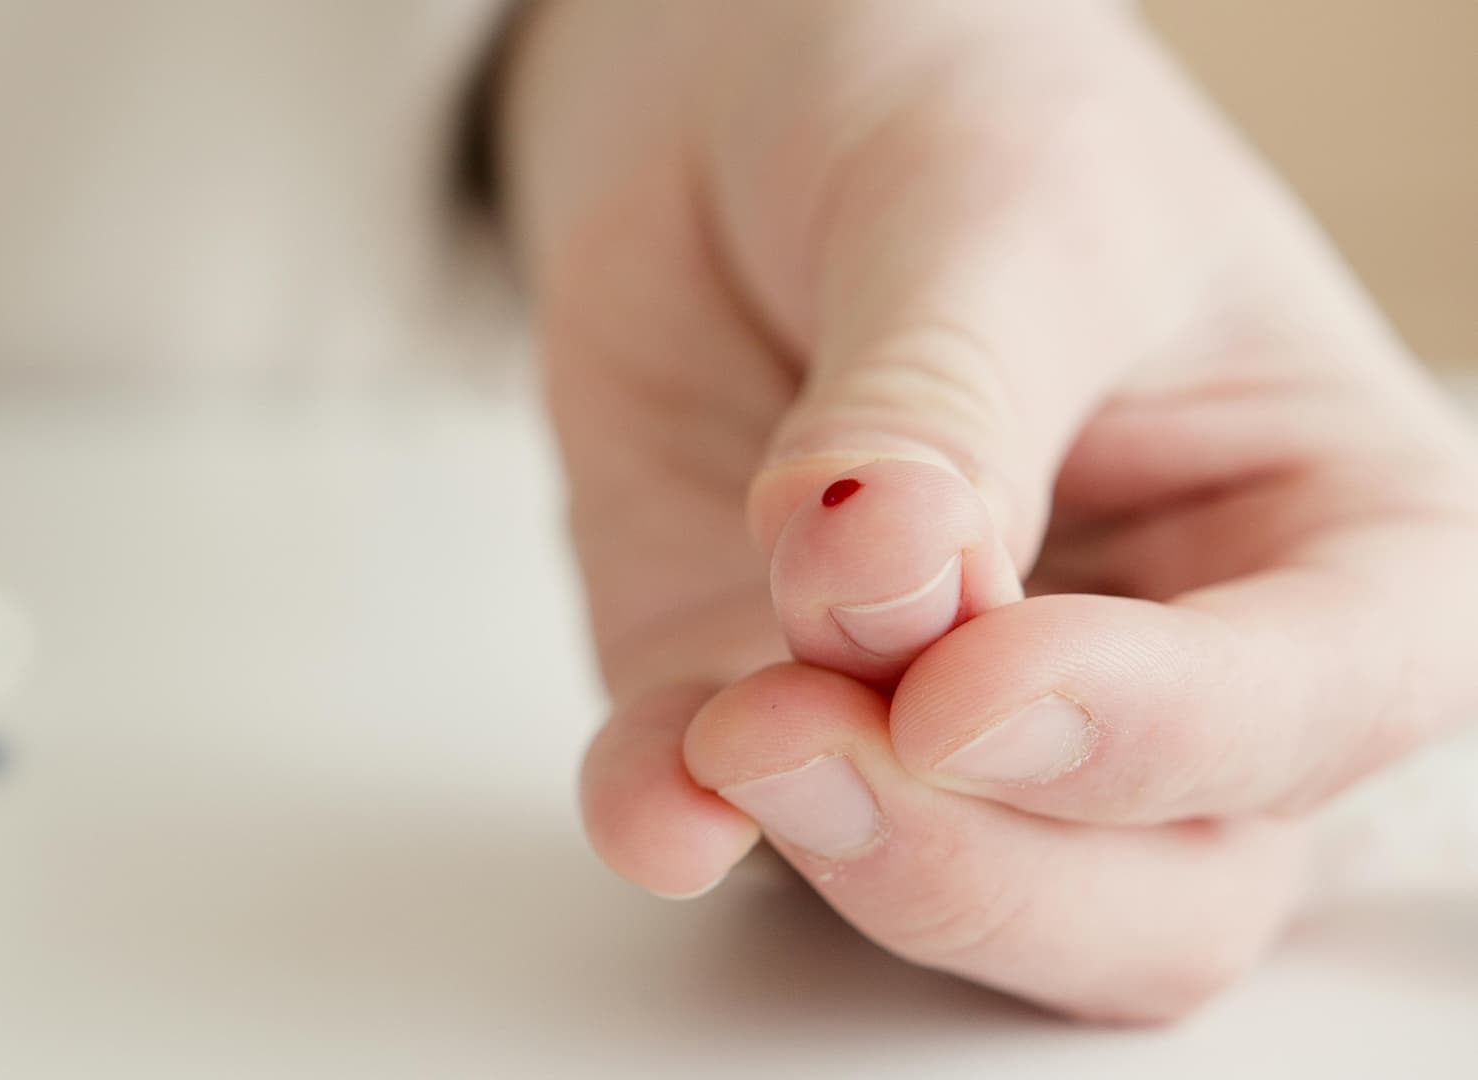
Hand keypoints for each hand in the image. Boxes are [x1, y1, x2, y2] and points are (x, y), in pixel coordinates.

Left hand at [500, 0, 1477, 1020]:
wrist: (752, 106)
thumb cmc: (957, 112)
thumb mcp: (989, 206)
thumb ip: (948, 404)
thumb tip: (883, 567)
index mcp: (1326, 534)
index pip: (1313, 707)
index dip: (1153, 734)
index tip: (970, 685)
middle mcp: (1165, 672)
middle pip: (1155, 899)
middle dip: (980, 857)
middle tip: (816, 735)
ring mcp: (963, 727)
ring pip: (965, 912)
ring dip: (838, 857)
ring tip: (723, 736)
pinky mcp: (778, 718)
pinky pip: (740, 839)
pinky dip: (686, 827)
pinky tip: (650, 790)